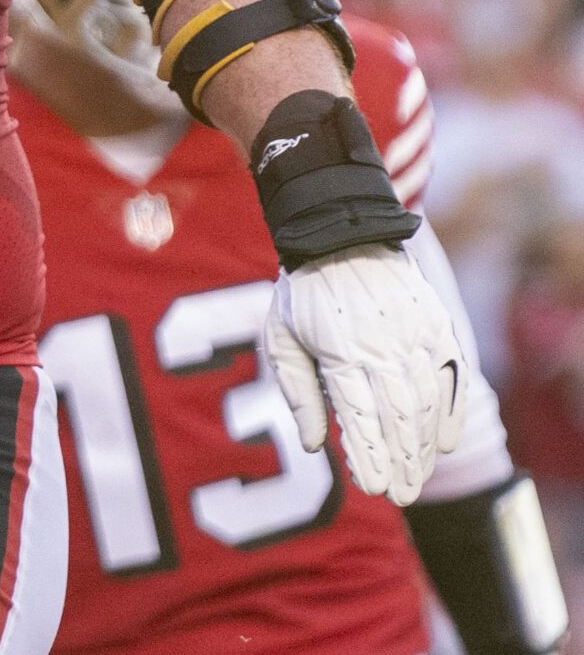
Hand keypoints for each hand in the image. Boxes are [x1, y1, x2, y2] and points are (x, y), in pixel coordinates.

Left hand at [265, 243, 467, 503]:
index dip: (370, 454)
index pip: (360, 415)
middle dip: (402, 461)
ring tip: (418, 478)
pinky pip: (452, 378)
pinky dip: (452, 413)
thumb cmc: (303, 294)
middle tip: (400, 496)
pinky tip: (447, 443)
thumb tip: (312, 444)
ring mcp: (415, 337)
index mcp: (341, 351)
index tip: (374, 488)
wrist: (343, 236)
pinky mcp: (438, 328)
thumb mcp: (281, 337)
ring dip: (425, 446)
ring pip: (428, 403)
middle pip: (399, 417)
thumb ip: (297, 391)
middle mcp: (383, 347)